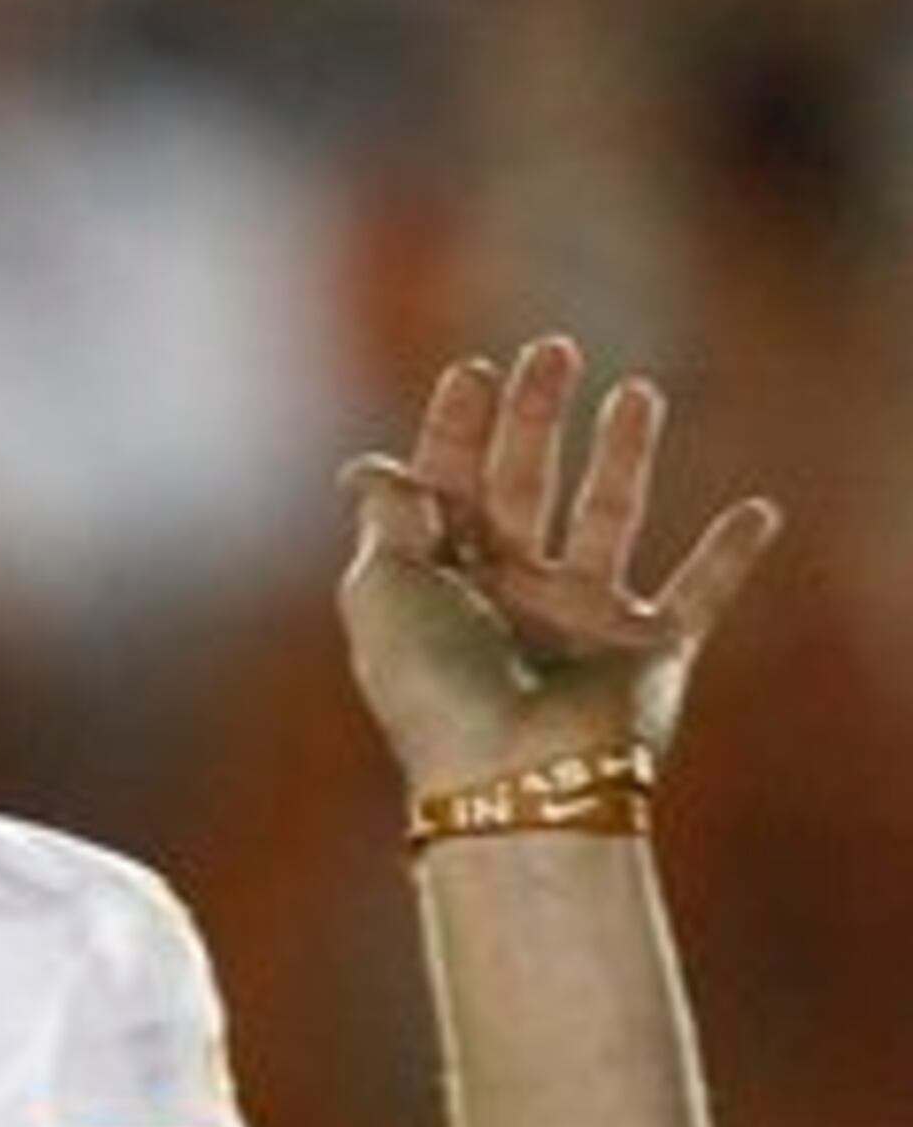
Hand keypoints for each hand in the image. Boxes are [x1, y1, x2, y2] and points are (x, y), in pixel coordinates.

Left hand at [337, 337, 778, 792]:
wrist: (515, 776)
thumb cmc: (436, 683)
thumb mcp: (386, 587)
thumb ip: (389, 518)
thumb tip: (367, 466)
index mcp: (440, 580)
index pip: (445, 485)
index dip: (455, 428)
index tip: (472, 370)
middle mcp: (510, 595)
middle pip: (523, 485)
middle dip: (537, 418)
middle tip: (554, 349)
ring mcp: (582, 623)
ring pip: (609, 519)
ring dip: (624, 457)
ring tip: (639, 392)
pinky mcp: (650, 653)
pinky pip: (700, 595)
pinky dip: (731, 557)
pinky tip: (758, 510)